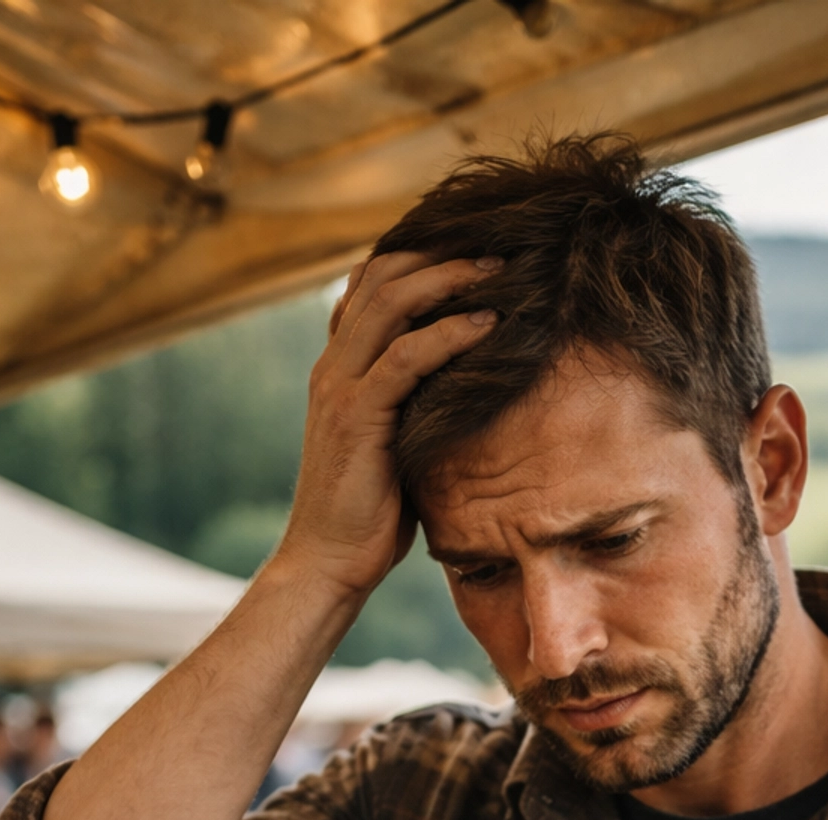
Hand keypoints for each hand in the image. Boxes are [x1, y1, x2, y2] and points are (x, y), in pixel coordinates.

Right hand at [279, 252, 499, 604]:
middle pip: (381, 274)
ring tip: (500, 271)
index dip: (421, 256)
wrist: (328, 563)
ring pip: (391, 301)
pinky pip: (406, 356)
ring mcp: (339, 387)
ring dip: (450, 279)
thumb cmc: (369, 516)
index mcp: (339, 369)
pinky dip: (450, 334)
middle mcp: (333, 367)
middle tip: (497, 247)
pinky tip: (488, 325)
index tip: (474, 249)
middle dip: (441, 253)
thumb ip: (415, 407)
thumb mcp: (395, 446)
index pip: (370, 284)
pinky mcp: (357, 416)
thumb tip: (469, 391)